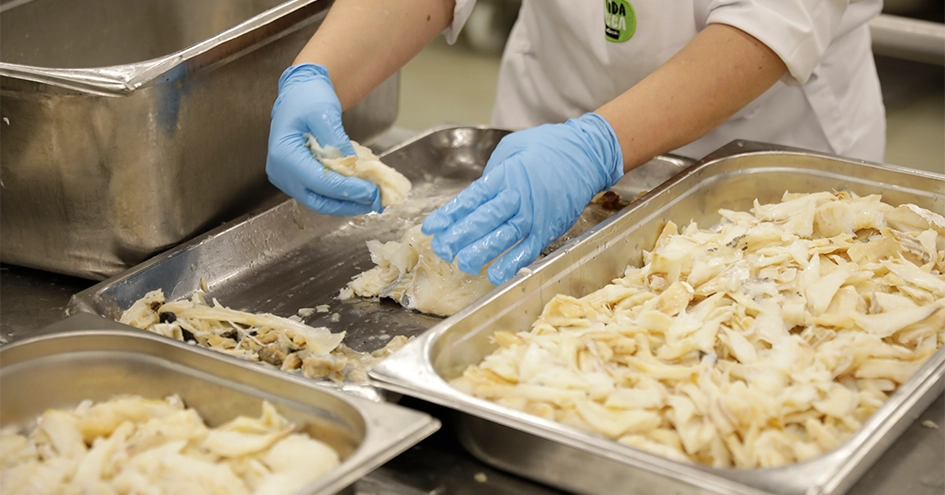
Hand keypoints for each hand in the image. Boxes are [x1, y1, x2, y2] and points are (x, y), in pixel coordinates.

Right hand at [266, 64, 381, 215]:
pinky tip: (360, 191)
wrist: (298, 94)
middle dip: (349, 203)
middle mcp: (281, 172)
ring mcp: (288, 179)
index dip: (347, 190)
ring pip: (320, 202)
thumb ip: (337, 141)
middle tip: (377, 199)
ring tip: (372, 198)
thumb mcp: (324, 112)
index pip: (319, 181)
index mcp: (284, 155)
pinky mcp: (297, 181)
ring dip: (347, 203)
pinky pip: (320, 194)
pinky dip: (341, 196)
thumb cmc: (307, 98)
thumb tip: (354, 166)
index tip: (372, 191)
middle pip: (318, 200)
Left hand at [422, 113, 623, 284]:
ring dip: (480, 253)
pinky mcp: (549, 229)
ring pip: (502, 237)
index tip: (431, 228)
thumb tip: (476, 196)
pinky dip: (512, 264)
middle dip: (459, 237)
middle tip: (442, 250)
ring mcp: (534, 215)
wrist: (586, 154)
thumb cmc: (547, 147)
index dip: (449, 215)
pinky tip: (495, 275)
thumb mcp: (512, 150)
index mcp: (504, 175)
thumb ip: (493, 173)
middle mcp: (517, 197)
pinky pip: (528, 249)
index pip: (470, 199)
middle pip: (483, 220)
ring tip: (462, 264)